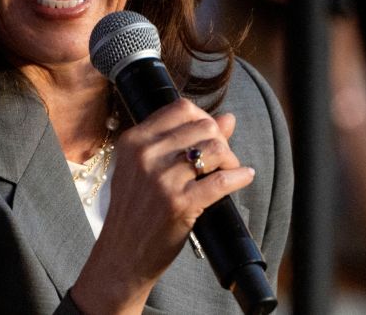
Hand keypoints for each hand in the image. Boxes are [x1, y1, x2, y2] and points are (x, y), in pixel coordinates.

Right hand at [70, 100, 255, 313]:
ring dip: (231, 159)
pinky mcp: (179, 203)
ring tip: (229, 171)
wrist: (121, 256)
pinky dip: (239, 177)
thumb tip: (228, 118)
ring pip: (216, 148)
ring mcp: (162, 180)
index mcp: (134, 141)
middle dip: (221, 141)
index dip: (205, 119)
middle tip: (222, 160)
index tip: (211, 136)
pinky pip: (222, 180)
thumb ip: (183, 140)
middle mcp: (145, 155)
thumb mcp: (146, 169)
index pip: (181, 108)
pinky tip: (244, 177)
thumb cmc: (136, 211)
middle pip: (204, 126)